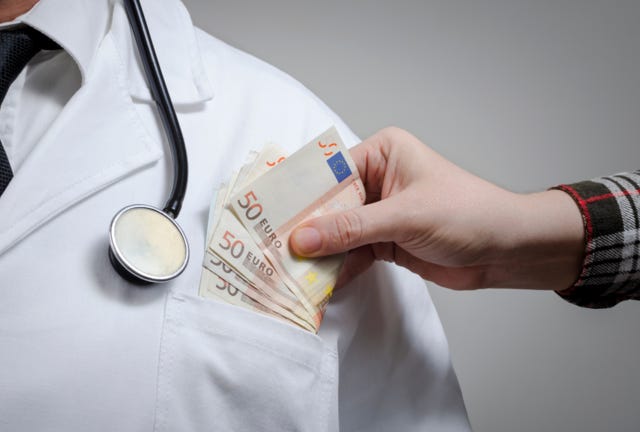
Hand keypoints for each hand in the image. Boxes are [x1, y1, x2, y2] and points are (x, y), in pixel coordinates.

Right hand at [289, 127, 584, 290]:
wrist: (509, 251)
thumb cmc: (468, 213)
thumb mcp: (405, 216)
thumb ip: (351, 229)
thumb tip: (303, 238)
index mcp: (382, 153)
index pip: (329, 173)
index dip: (300, 196)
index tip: (269, 216)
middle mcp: (376, 180)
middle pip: (328, 205)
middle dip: (306, 228)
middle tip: (271, 248)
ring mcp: (379, 212)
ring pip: (337, 232)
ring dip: (319, 252)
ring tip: (287, 269)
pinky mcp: (384, 241)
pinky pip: (351, 252)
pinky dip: (337, 267)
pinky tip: (317, 281)